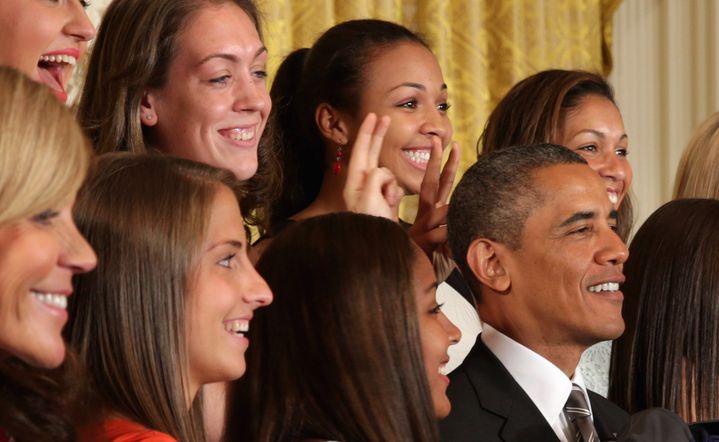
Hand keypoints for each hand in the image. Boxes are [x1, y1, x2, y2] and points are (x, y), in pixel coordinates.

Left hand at [343, 113, 403, 220]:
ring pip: (389, 174)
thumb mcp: (369, 197)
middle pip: (370, 154)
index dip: (367, 132)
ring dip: (392, 185)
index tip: (373, 115)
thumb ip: (376, 177)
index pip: (360, 150)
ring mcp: (374, 193)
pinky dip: (396, 194)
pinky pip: (395, 188)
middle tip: (384, 118)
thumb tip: (383, 173)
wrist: (377, 247)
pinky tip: (392, 207)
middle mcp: (362, 185)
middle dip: (378, 137)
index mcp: (354, 182)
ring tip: (387, 203)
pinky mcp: (385, 201)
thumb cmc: (369, 224)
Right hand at [410, 137, 460, 258]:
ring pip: (444, 211)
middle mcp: (425, 216)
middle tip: (454, 143)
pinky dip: (452, 239)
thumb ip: (453, 229)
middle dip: (443, 162)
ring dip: (453, 216)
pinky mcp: (424, 243)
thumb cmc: (428, 260)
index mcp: (428, 212)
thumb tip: (467, 221)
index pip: (435, 182)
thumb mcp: (443, 241)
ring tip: (454, 226)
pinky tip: (453, 248)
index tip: (453, 144)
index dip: (443, 163)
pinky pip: (443, 235)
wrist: (410, 279)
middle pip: (434, 183)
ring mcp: (423, 228)